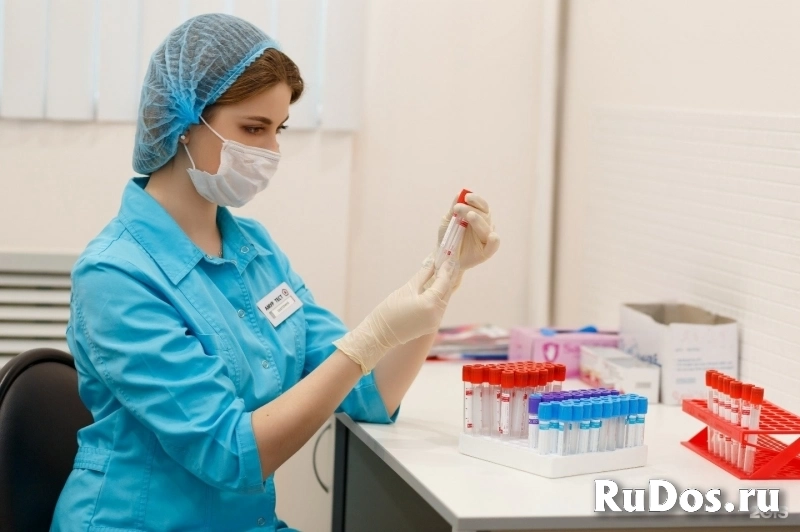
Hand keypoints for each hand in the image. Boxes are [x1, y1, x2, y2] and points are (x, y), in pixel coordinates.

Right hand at [334, 260, 456, 373]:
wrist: (380, 334)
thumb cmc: (389, 310)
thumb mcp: (406, 289)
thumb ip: (423, 275)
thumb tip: (433, 263)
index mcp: (430, 303)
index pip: (443, 282)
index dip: (446, 269)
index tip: (448, 258)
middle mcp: (436, 314)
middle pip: (447, 291)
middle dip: (448, 277)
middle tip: (448, 263)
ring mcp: (435, 322)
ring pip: (444, 300)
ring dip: (444, 287)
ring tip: (443, 273)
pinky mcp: (431, 326)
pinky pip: (439, 308)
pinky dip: (439, 297)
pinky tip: (436, 288)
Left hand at [437, 192, 499, 270]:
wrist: (443, 255)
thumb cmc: (448, 236)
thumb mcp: (448, 220)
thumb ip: (454, 208)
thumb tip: (460, 193)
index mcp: (478, 216)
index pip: (482, 205)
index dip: (476, 200)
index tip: (466, 197)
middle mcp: (484, 225)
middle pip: (484, 214)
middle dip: (471, 209)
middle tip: (458, 208)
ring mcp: (486, 238)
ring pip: (487, 228)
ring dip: (479, 221)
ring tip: (470, 216)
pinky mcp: (486, 252)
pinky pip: (493, 246)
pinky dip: (494, 241)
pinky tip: (491, 236)